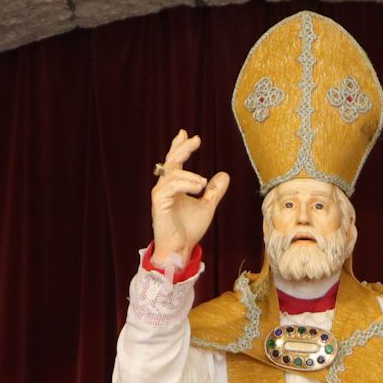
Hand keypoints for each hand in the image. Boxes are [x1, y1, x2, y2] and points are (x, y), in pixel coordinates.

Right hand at [151, 129, 228, 260]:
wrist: (180, 248)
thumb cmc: (189, 230)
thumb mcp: (206, 207)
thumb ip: (214, 192)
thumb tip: (224, 175)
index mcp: (175, 187)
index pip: (175, 162)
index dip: (180, 147)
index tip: (186, 134)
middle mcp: (165, 188)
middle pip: (171, 161)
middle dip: (182, 148)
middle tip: (195, 139)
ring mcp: (160, 194)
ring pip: (172, 173)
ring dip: (190, 175)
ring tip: (203, 183)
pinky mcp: (158, 202)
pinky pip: (170, 186)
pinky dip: (185, 184)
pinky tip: (198, 188)